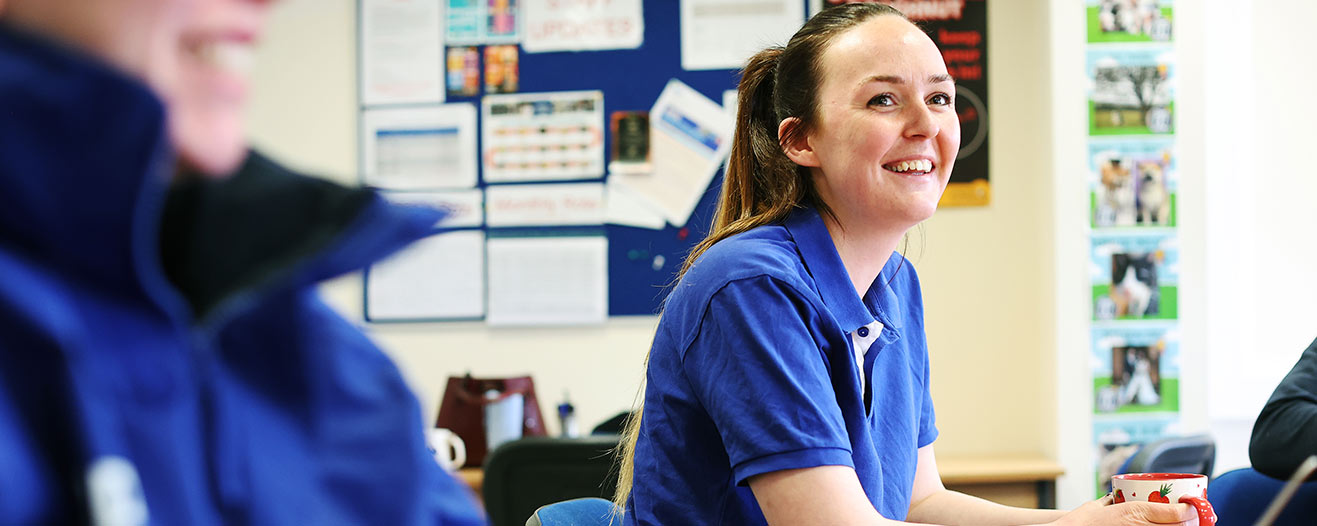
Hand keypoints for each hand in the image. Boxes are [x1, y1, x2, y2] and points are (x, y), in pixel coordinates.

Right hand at [1053, 495, 1198, 525]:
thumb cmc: (1080, 521)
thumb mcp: (1098, 506)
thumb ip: (1111, 501)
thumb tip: (1114, 496)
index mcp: (1135, 512)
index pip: (1175, 513)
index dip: (1191, 509)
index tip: (1194, 505)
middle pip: (1180, 525)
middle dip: (1192, 521)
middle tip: (1196, 517)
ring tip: (1186, 524)